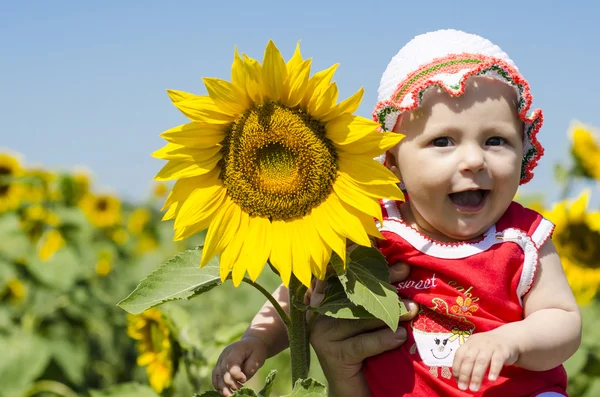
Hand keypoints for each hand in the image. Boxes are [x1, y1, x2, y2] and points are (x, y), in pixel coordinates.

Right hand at [212, 336, 267, 395]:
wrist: (250, 344)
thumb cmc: (256, 351)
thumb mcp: (258, 356)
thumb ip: (251, 367)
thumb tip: (242, 379)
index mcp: (235, 350)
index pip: (231, 363)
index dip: (236, 374)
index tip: (244, 380)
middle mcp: (224, 355)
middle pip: (223, 371)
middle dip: (230, 383)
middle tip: (240, 389)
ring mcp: (220, 361)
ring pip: (217, 376)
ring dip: (223, 387)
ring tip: (230, 395)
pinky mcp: (218, 367)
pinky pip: (215, 378)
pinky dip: (218, 386)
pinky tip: (225, 393)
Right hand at [309, 262, 418, 396]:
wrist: (352, 391)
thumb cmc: (364, 352)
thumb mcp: (368, 321)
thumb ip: (374, 300)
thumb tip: (402, 271)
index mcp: (326, 301)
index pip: (348, 279)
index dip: (370, 268)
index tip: (395, 262)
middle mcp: (319, 315)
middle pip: (355, 296)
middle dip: (383, 285)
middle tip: (406, 273)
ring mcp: (323, 335)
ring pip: (359, 319)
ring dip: (389, 313)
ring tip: (411, 310)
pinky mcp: (332, 356)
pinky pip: (362, 344)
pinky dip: (383, 339)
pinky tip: (399, 336)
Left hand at [452, 329, 519, 391]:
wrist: (508, 338)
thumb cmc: (488, 348)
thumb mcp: (476, 349)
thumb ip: (468, 361)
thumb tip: (459, 379)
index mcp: (469, 343)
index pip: (459, 355)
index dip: (456, 368)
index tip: (457, 381)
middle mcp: (478, 343)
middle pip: (469, 359)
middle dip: (464, 374)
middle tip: (463, 387)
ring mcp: (490, 346)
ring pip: (481, 361)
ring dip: (476, 376)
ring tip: (474, 388)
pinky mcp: (502, 351)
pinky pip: (497, 360)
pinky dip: (493, 370)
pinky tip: (491, 380)